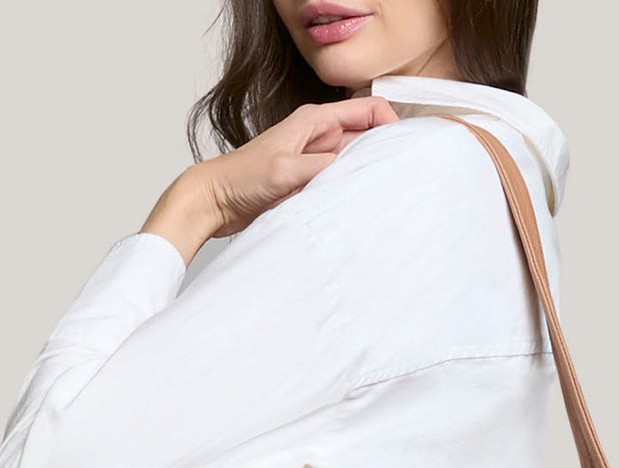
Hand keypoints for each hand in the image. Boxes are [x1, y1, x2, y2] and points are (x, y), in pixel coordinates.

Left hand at [141, 97, 397, 262]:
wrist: (214, 200)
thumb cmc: (241, 178)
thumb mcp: (287, 170)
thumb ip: (325, 166)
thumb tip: (360, 167)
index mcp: (315, 121)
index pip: (367, 110)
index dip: (390, 122)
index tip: (404, 146)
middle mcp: (318, 137)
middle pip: (365, 138)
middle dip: (382, 153)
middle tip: (399, 176)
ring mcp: (314, 160)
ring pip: (353, 163)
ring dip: (365, 176)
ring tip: (380, 193)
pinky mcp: (308, 182)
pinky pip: (337, 184)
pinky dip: (347, 193)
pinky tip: (356, 206)